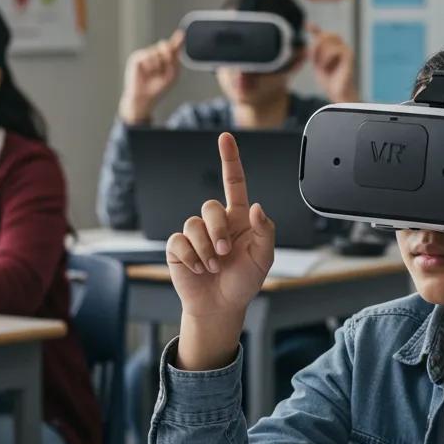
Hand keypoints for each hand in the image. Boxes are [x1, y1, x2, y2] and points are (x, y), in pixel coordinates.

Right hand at [118, 29, 184, 124]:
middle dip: (168, 55)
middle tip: (166, 67)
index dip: (177, 40)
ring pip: (157, 52)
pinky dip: (150, 66)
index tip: (182, 33)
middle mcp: (155, 55)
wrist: (145, 98)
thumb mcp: (172, 75)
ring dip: (159, 65)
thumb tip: (173, 46)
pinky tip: (147, 73)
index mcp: (164, 59)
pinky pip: (148, 56)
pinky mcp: (136, 58)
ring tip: (154, 75)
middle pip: (165, 45)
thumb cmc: (158, 88)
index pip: (172, 47)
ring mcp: (145, 56)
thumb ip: (175, 60)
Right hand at [168, 133, 274, 369]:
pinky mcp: (178, 247)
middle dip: (218, 230)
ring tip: (213, 266)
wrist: (221, 306)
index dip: (230, 159)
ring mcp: (195, 233)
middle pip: (210, 206)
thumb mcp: (264, 257)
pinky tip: (199, 269)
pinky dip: (191, 257)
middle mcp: (216, 222)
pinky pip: (179, 241)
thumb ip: (265, 231)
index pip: (234, 182)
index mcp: (240, 218)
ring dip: (205, 248)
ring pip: (193, 224)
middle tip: (224, 252)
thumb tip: (258, 207)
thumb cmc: (244, 281)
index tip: (225, 137)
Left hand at [307, 24, 356, 102]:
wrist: (338, 93)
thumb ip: (314, 49)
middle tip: (312, 59)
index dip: (315, 29)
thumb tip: (309, 36)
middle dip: (316, 45)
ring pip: (328, 42)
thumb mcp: (317, 63)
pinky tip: (326, 67)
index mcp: (334, 48)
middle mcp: (342, 46)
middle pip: (326, 35)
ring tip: (321, 66)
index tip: (308, 26)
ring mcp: (346, 50)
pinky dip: (326, 58)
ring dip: (320, 54)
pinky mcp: (349, 56)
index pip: (324, 34)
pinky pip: (334, 49)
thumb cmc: (329, 80)